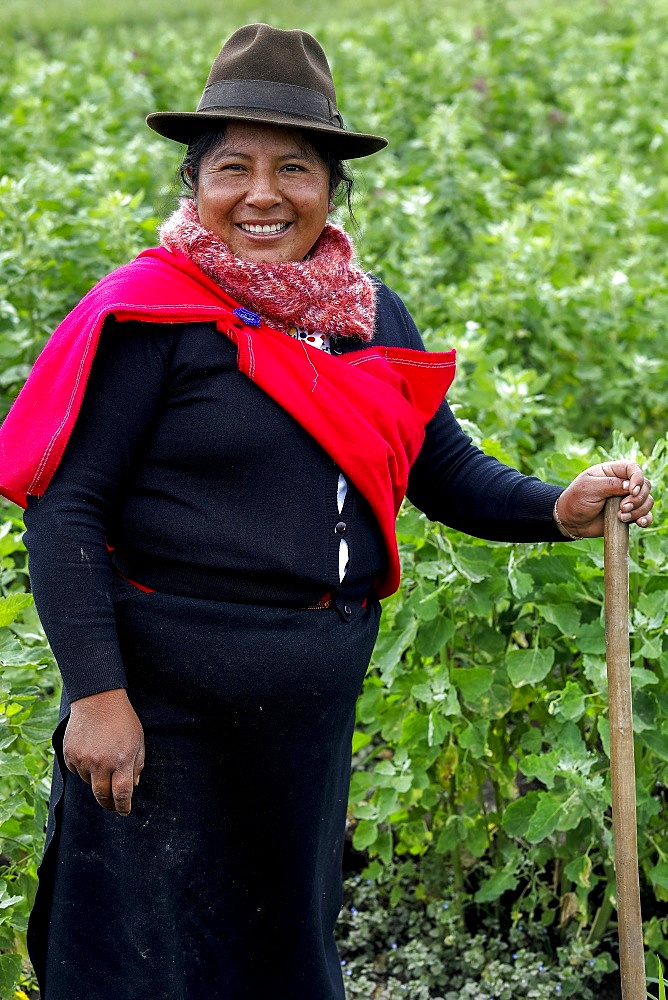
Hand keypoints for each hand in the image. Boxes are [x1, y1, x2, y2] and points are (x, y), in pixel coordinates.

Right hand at [63, 688, 144, 815]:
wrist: (98, 700)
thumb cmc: (122, 719)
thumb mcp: (138, 740)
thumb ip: (137, 764)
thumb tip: (133, 786)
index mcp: (122, 760)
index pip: (122, 794)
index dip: (123, 806)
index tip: (124, 811)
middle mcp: (101, 763)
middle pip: (102, 795)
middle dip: (108, 804)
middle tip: (112, 806)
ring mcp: (83, 760)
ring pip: (90, 783)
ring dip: (97, 779)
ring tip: (103, 759)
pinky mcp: (69, 755)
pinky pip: (77, 771)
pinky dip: (84, 769)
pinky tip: (90, 752)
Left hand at [554, 461, 653, 538]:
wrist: (571, 521)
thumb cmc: (576, 500)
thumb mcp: (588, 488)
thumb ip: (610, 484)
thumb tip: (631, 486)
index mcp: (611, 471)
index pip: (633, 468)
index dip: (637, 478)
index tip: (632, 491)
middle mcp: (622, 484)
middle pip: (645, 485)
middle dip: (637, 498)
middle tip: (622, 508)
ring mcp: (626, 499)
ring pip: (646, 501)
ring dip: (639, 510)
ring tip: (621, 517)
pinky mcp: (628, 514)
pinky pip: (645, 514)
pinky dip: (646, 518)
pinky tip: (640, 523)